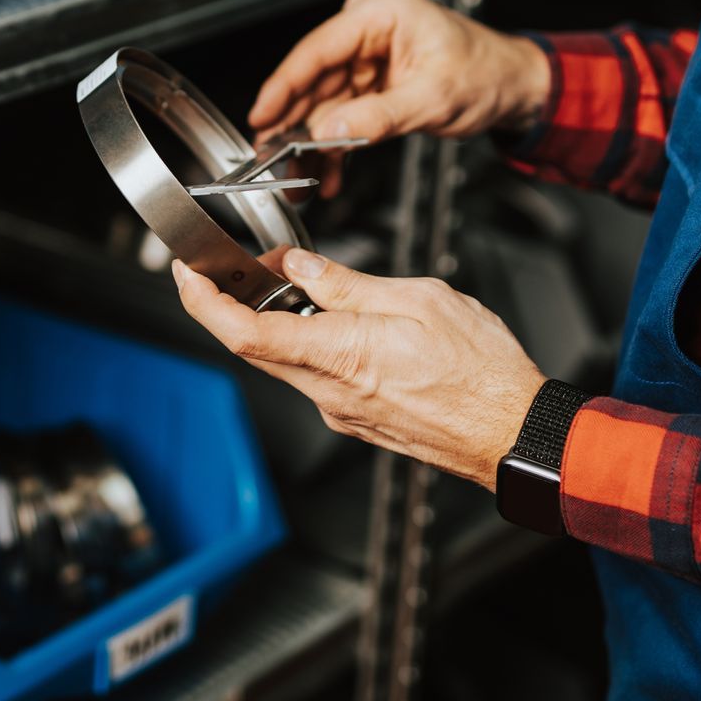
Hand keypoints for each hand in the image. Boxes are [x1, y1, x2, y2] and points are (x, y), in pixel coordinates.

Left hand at [172, 251, 545, 490]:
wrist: (514, 434)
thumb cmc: (484, 373)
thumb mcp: (420, 300)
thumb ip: (347, 284)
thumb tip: (298, 268)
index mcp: (341, 355)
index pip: (244, 332)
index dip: (203, 301)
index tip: (187, 273)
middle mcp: (330, 392)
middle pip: (253, 347)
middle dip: (232, 303)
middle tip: (238, 266)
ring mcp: (340, 411)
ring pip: (284, 361)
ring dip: (277, 321)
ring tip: (298, 285)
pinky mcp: (355, 419)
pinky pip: (314, 376)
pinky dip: (308, 343)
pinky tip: (333, 320)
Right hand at [248, 0, 549, 195]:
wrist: (516, 87)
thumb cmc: (487, 75)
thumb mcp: (433, 99)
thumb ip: (378, 117)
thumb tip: (329, 134)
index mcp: (381, 12)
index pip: (319, 49)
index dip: (284, 85)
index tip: (261, 116)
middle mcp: (368, 27)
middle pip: (315, 78)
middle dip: (295, 124)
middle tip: (272, 159)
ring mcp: (368, 53)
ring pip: (324, 101)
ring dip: (313, 143)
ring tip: (298, 179)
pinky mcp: (371, 79)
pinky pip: (342, 111)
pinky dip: (336, 143)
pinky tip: (328, 174)